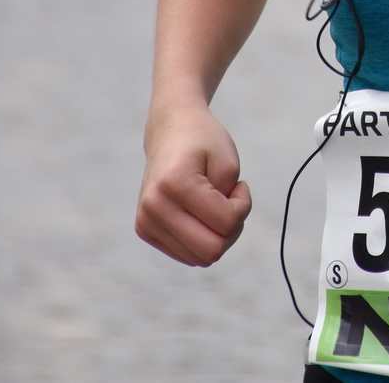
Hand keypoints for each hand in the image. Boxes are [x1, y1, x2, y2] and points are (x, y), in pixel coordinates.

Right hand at [135, 105, 252, 266]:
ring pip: (200, 258)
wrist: (170, 130)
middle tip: (231, 201)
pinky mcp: (145, 230)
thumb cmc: (204, 142)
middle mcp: (153, 207)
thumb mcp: (229, 163)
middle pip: (211, 251)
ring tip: (215, 205)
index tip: (240, 185)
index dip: (243, 206)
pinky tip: (200, 214)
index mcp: (174, 184)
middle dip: (233, 230)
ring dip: (218, 235)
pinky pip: (188, 255)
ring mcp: (146, 222)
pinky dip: (203, 239)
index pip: (226, 224)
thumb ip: (231, 205)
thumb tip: (217, 244)